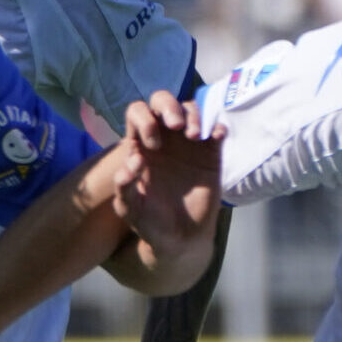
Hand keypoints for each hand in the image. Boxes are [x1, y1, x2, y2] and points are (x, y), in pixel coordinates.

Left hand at [116, 91, 222, 263]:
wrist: (180, 239)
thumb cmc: (150, 222)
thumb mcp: (130, 209)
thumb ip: (124, 187)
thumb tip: (133, 160)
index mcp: (140, 145)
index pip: (137, 114)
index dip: (144, 120)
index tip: (153, 146)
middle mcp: (163, 138)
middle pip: (163, 101)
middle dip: (168, 106)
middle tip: (176, 126)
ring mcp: (188, 144)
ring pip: (190, 109)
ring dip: (194, 115)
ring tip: (195, 136)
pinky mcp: (210, 153)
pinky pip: (215, 128)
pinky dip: (217, 126)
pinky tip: (217, 135)